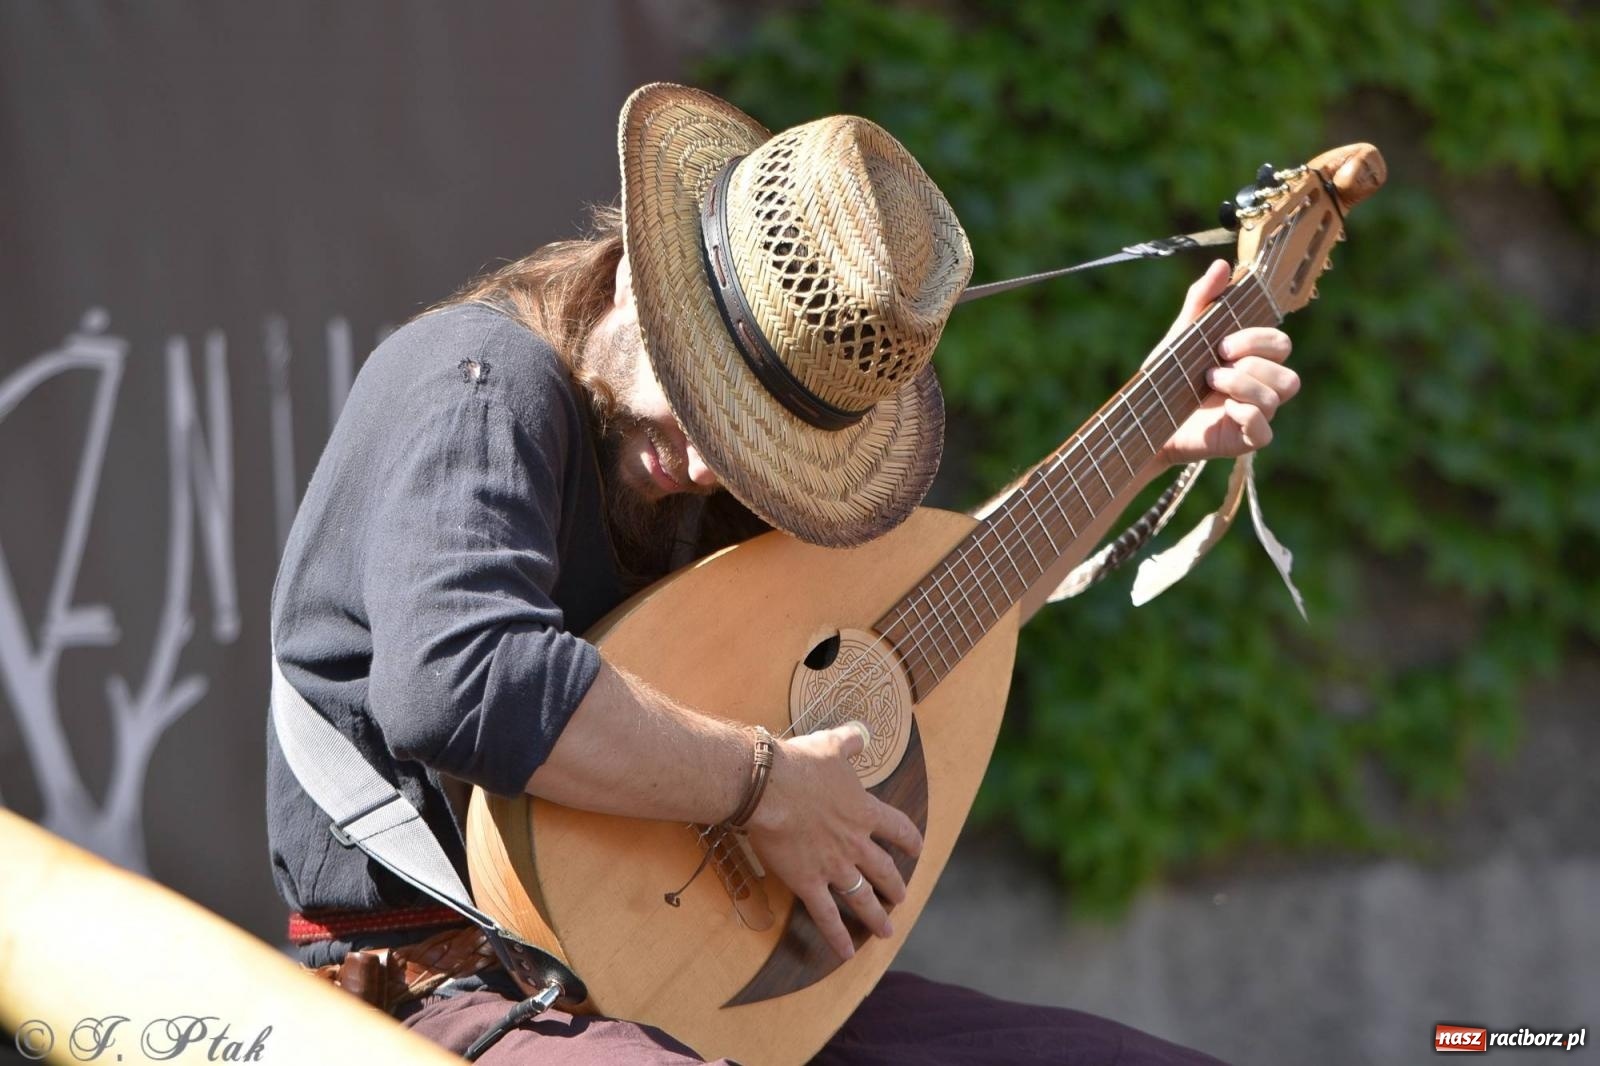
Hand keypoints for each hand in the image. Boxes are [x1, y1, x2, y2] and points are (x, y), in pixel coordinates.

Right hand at [744, 723, 922, 961]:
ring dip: (876, 915)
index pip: (897, 829)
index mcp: (864, 812)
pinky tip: (847, 953)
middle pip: (884, 870)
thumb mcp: (830, 745)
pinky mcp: (808, 882)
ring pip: (862, 898)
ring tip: (886, 931)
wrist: (769, 788)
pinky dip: (838, 936)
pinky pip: (826, 916)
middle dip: (895, 886)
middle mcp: (855, 843)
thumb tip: (861, 735)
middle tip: (902, 898)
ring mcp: (834, 866)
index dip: (909, 840)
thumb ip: (850, 742)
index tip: (916, 849)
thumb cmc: (799, 764)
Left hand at [1157, 260, 1298, 465]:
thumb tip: (1222, 265)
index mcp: (1251, 362)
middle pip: (1288, 373)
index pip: (1281, 345)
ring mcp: (1255, 416)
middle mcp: (1260, 389)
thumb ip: (1201, 300)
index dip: (1257, 340)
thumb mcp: (1181, 335)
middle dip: (1252, 362)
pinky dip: (1246, 415)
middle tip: (1215, 363)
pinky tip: (1221, 410)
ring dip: (1243, 384)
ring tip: (1210, 383)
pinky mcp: (1244, 441)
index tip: (1222, 343)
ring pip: (1279, 396)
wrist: (1143, 419)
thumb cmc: (1167, 379)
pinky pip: (1265, 432)